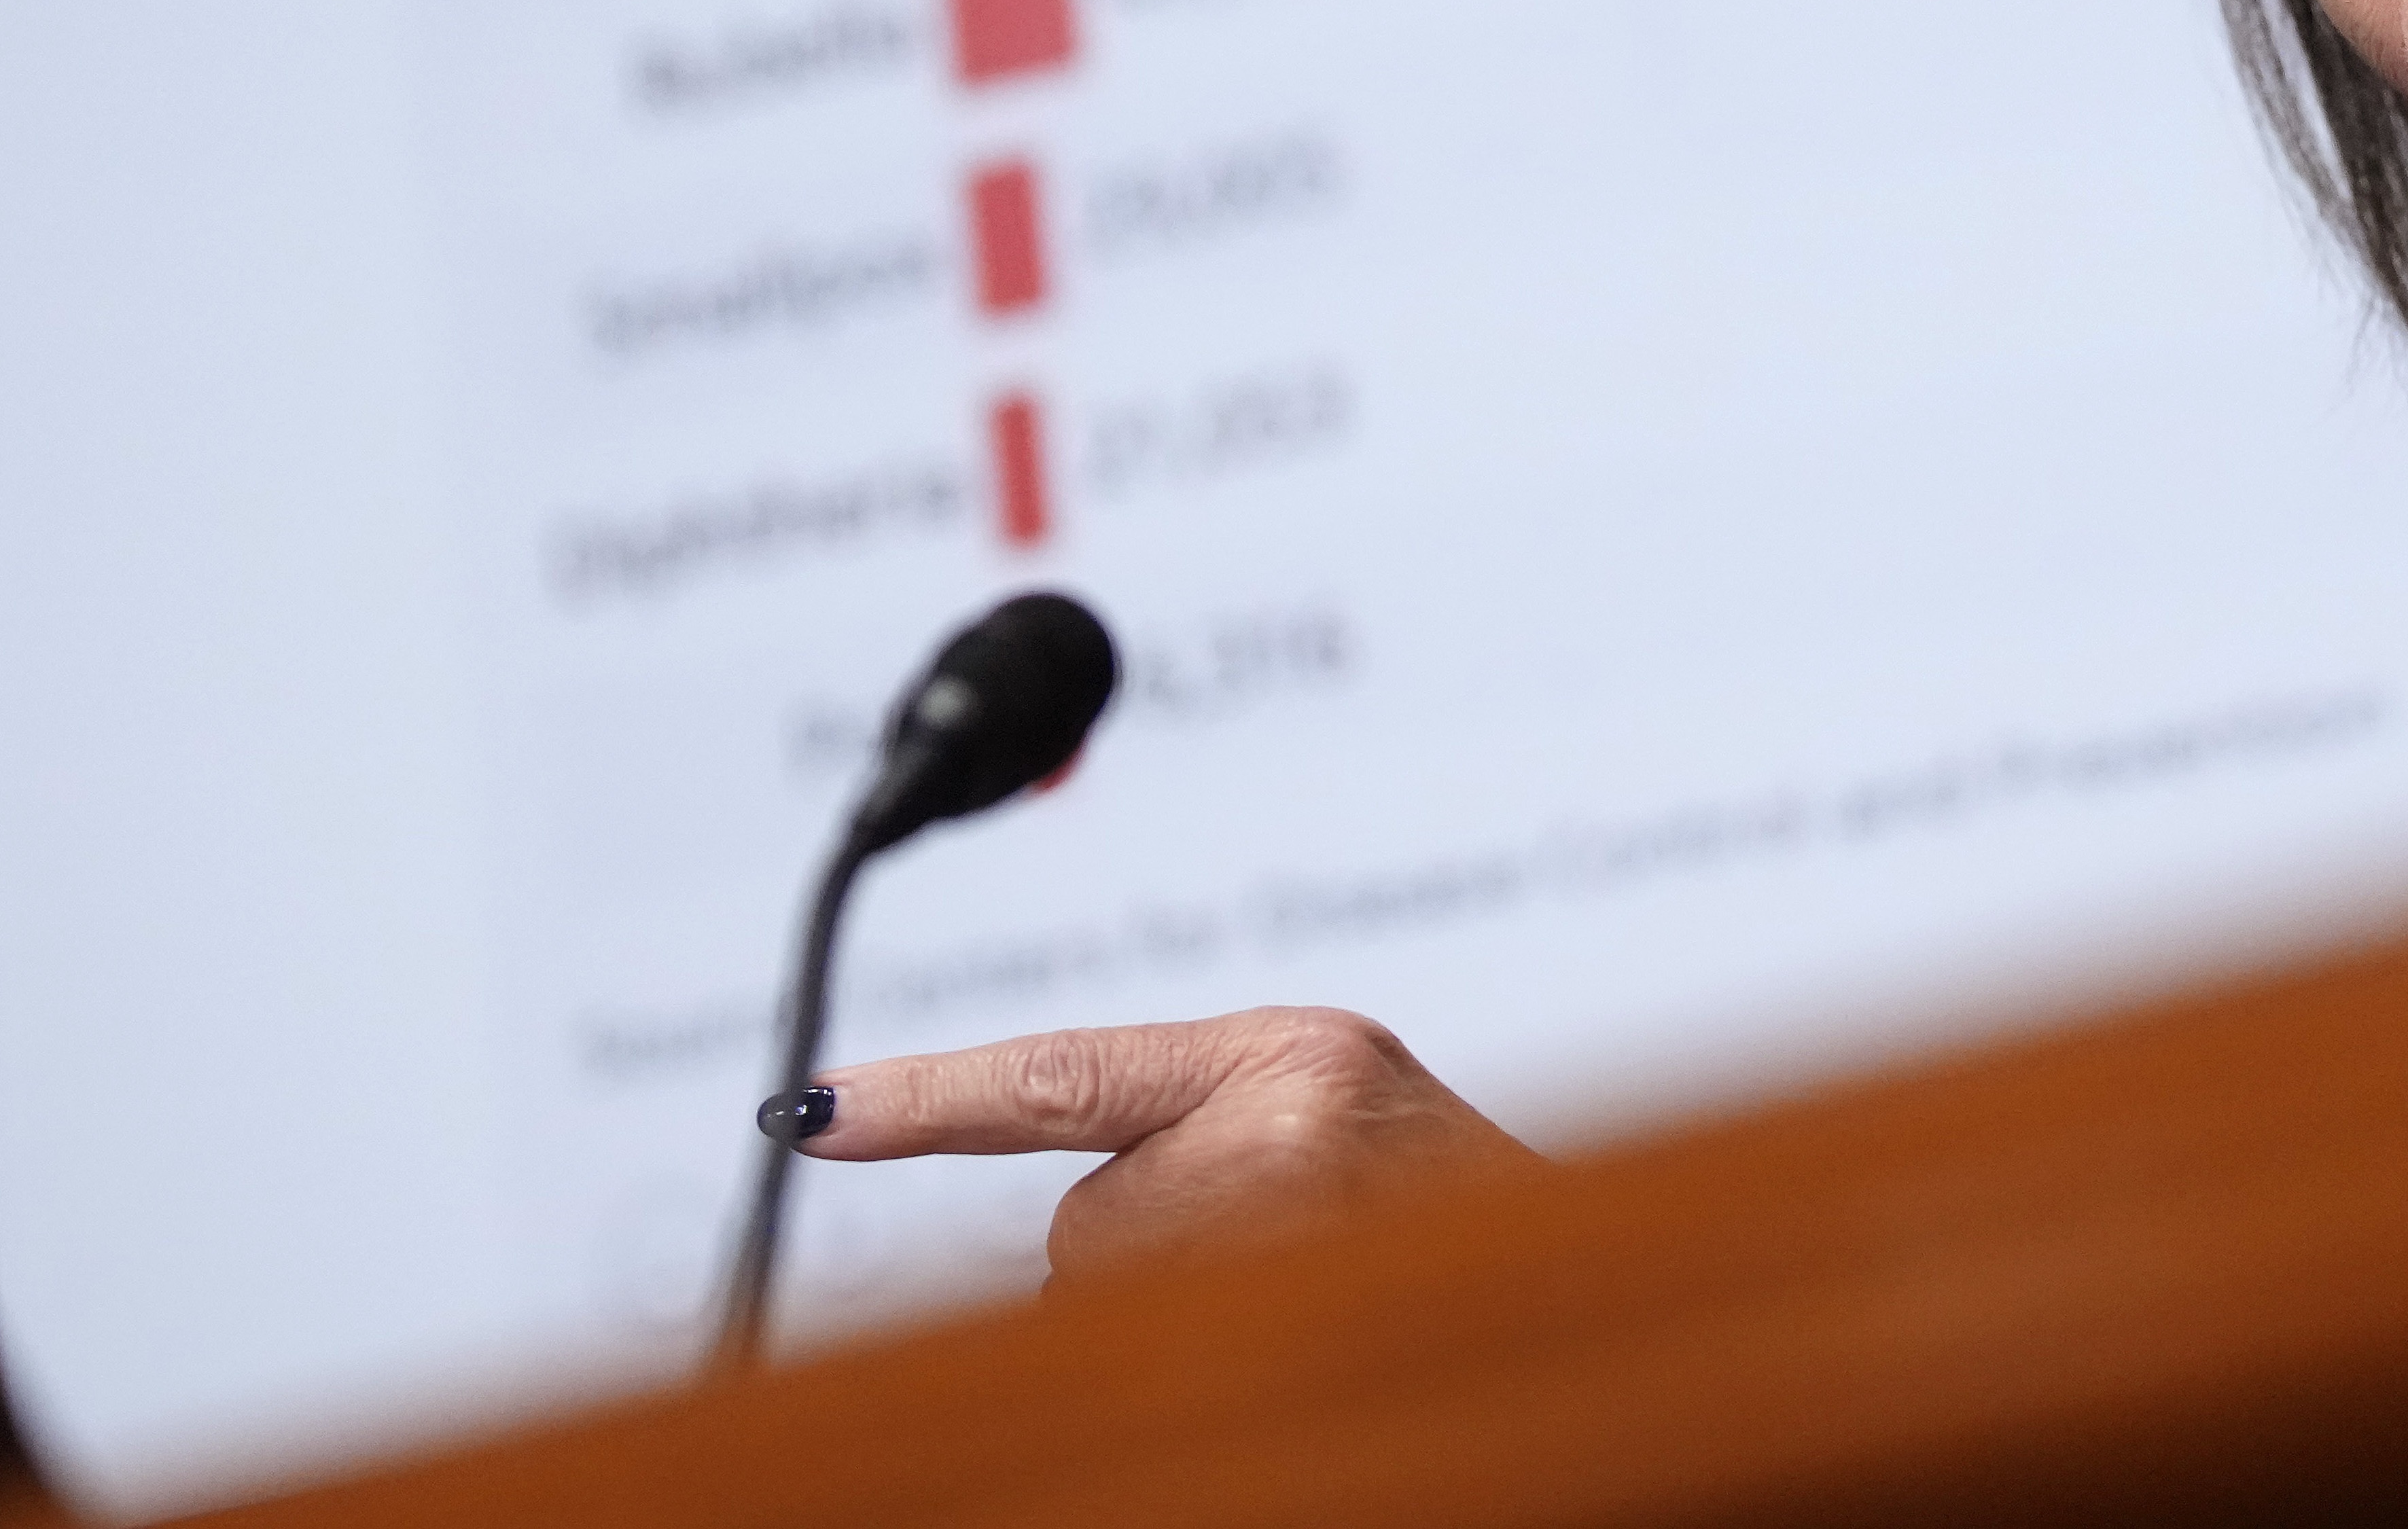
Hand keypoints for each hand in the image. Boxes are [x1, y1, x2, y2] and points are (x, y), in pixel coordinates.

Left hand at [779, 1007, 1537, 1277]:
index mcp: (1295, 1053)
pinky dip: (1206, 1351)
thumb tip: (1062, 1234)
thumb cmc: (1453, 1209)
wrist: (1596, 1276)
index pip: (1067, 1075)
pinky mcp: (1298, 1317)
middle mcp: (1287, 1129)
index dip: (926, 1097)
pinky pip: (1160, 1353)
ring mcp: (1295, 1232)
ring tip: (1314, 1284)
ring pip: (1122, 1300)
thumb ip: (1210, 1123)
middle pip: (1087, 1229)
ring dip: (1188, 1305)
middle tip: (1284, 1250)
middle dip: (1153, 1252)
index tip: (811, 1118)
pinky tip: (1305, 1319)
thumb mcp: (1340, 1112)